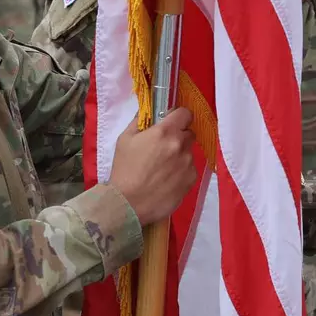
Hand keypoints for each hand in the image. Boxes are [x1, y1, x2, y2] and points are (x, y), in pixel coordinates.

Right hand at [108, 108, 197, 225]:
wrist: (129, 203)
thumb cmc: (124, 169)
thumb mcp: (125, 139)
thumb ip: (140, 121)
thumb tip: (150, 111)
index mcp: (165, 131)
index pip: (185, 113)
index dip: (178, 117)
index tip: (171, 123)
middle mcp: (181, 145)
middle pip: (188, 133)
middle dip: (178, 137)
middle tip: (163, 148)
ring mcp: (188, 163)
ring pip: (189, 153)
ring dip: (180, 155)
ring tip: (163, 168)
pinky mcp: (191, 180)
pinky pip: (190, 169)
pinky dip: (181, 172)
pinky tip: (167, 180)